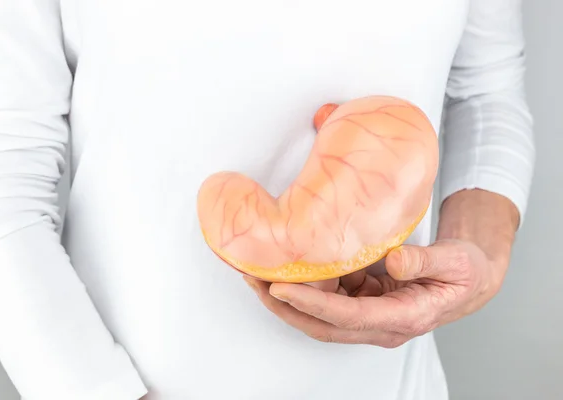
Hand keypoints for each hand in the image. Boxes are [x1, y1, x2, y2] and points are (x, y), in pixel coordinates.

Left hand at [244, 189, 517, 346]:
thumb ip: (426, 261)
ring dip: (287, 298)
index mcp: (403, 317)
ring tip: (257, 273)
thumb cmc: (465, 272)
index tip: (281, 288)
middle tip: (254, 280)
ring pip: (319, 315)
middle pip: (322, 324)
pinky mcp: (364, 302)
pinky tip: (287, 267)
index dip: (312, 304)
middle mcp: (380, 324)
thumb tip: (395, 261)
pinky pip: (328, 299)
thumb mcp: (456, 263)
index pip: (347, 316)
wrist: (469, 279)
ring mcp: (370, 316)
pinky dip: (305, 286)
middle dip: (284, 306)